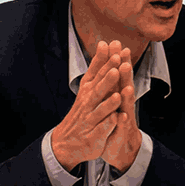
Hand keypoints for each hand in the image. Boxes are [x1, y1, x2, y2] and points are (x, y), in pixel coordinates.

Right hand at [51, 41, 122, 170]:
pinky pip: (102, 131)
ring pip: (100, 111)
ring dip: (108, 103)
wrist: (66, 141)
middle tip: (117, 67)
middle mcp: (88, 104)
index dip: (105, 63)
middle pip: (98, 91)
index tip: (114, 50)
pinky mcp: (94, 136)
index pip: (97, 75)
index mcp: (88, 91)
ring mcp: (90, 120)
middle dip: (107, 80)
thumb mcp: (88, 86)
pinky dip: (108, 125)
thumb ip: (97, 66)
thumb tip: (104, 43)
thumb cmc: (83, 110)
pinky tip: (116, 119)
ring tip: (117, 95)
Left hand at [101, 44, 141, 172]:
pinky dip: (122, 122)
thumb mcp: (111, 103)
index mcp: (118, 96)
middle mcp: (123, 105)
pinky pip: (122, 128)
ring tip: (127, 84)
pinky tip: (122, 116)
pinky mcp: (121, 134)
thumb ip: (111, 85)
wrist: (121, 150)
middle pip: (124, 85)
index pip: (117, 75)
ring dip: (127, 94)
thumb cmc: (115, 124)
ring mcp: (124, 119)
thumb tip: (110, 64)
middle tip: (124, 55)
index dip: (116, 61)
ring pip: (126, 105)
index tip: (115, 44)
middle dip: (125, 71)